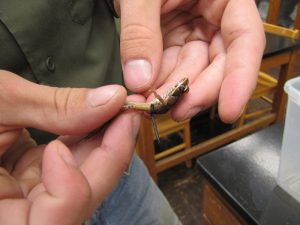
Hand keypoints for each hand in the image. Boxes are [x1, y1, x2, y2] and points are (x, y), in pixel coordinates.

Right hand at [0, 70, 140, 224]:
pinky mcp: (31, 178)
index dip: (71, 189)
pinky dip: (87, 140)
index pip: (50, 224)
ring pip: (81, 181)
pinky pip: (70, 165)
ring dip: (104, 144)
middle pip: (77, 200)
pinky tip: (97, 115)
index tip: (72, 144)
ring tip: (117, 109)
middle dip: (110, 155)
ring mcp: (25, 196)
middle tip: (128, 112)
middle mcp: (12, 213)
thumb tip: (112, 99)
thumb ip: (55, 107)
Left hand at [116, 0, 264, 122]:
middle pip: (219, 65)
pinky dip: (161, 85)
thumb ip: (140, 32)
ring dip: (176, 93)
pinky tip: (149, 94)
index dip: (240, 78)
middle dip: (197, 92)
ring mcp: (195, 33)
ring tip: (155, 106)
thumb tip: (140, 80)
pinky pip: (173, 70)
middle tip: (174, 111)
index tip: (228, 111)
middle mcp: (215, 19)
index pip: (245, 40)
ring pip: (194, 72)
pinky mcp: (176, 43)